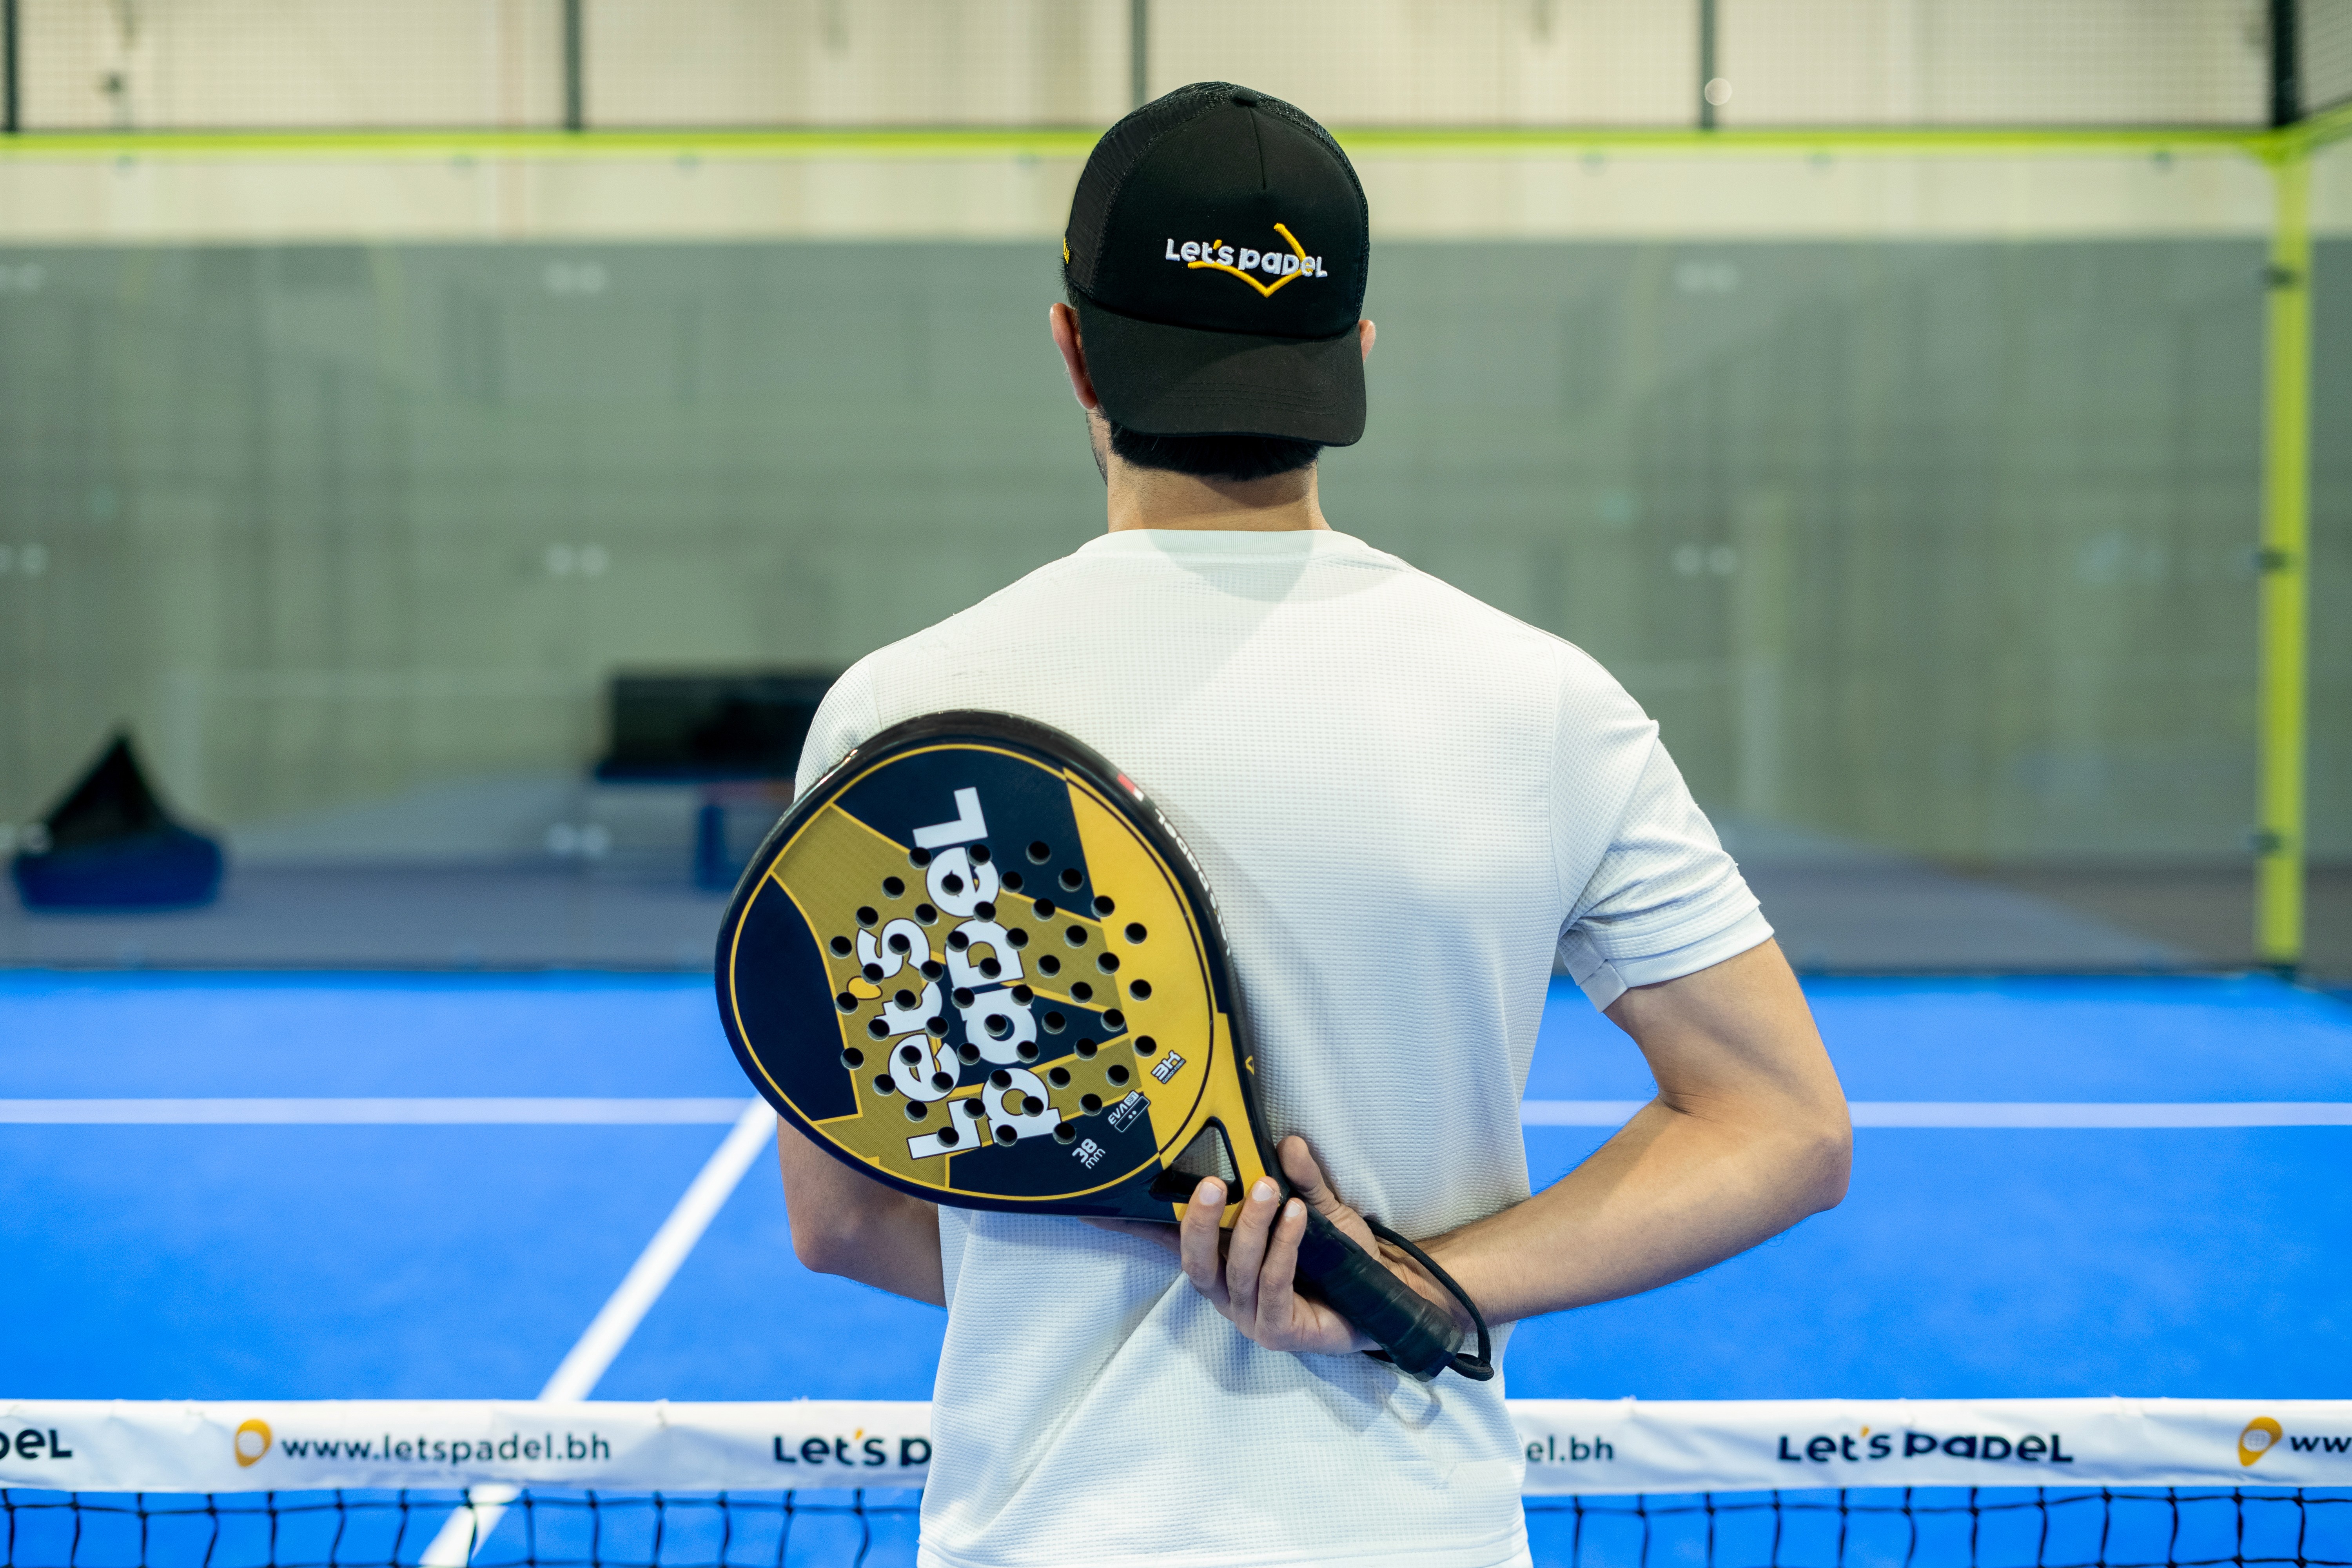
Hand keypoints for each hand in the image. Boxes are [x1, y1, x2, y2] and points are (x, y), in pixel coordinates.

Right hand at [1094, 1135, 1456, 1356]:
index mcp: (1222, 1262)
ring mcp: (1249, 1316)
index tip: (1096, 1205)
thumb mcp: (1320, 1208)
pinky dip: (1283, 1249)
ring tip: (1271, 1191)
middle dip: (1197, 1221)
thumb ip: (1301, 1178)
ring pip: (1234, 1270)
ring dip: (1251, 1227)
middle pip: (1193, 1261)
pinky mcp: (1278, 1331)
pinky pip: (1272, 1287)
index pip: (1170, 1242)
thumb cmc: (1344, 1261)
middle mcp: (1227, 1292)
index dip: (1132, 1226)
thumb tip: (1285, 1142)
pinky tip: (1297, 1218)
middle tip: (1212, 1184)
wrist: (1388, 1302)